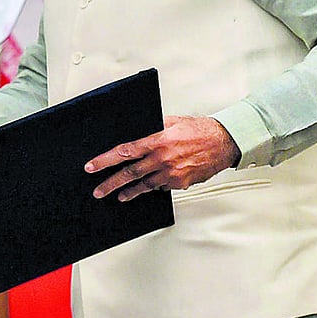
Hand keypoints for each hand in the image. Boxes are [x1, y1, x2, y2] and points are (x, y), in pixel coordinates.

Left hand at [84, 116, 240, 201]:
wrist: (224, 142)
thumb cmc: (201, 130)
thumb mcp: (172, 121)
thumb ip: (153, 128)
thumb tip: (139, 133)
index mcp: (157, 141)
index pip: (124, 152)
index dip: (105, 160)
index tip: (92, 166)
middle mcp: (162, 159)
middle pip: (130, 173)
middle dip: (111, 183)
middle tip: (98, 190)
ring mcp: (171, 174)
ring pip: (144, 185)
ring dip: (130, 191)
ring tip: (118, 196)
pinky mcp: (181, 183)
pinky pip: (162, 186)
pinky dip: (153, 186)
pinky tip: (148, 187)